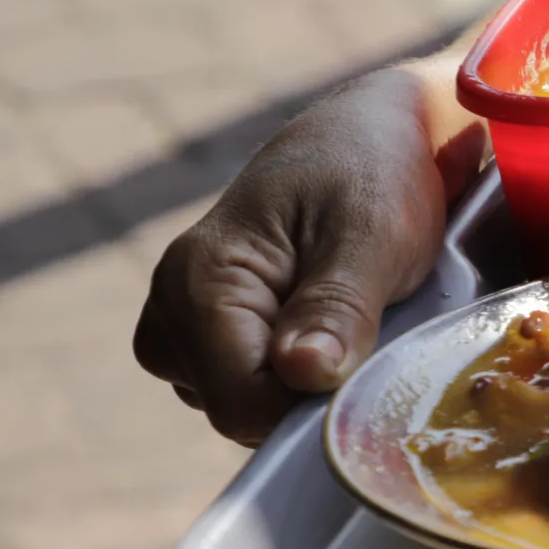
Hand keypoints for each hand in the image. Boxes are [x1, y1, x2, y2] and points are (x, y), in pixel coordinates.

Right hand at [134, 61, 479, 444]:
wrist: (374, 134)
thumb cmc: (374, 171)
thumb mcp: (372, 234)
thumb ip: (337, 306)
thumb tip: (303, 375)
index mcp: (198, 281)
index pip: (240, 403)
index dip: (311, 406)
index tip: (369, 368)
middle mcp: (173, 310)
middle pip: (240, 414)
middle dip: (312, 394)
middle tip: (370, 330)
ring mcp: (187, 327)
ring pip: (248, 409)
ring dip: (311, 384)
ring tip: (355, 318)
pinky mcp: (213, 337)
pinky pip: (255, 391)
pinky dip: (302, 376)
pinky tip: (337, 328)